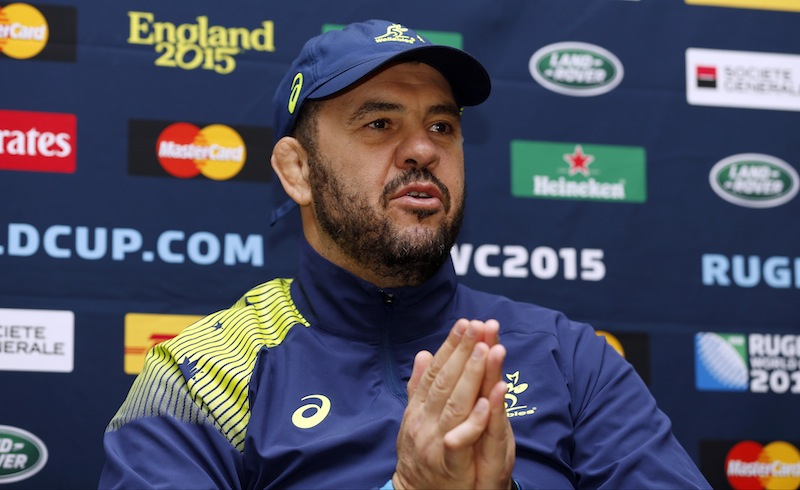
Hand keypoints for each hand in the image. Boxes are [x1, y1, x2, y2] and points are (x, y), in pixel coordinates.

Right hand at [392, 319, 514, 488]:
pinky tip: (487, 401)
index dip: (451, 346)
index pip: (435, 370)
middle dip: (464, 352)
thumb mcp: (416, 417)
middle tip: (478, 327)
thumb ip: (420, 387)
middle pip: (446, 381)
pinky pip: (462, 441)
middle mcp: (423, 421)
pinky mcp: (451, 465)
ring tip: (488, 350)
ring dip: (473, 375)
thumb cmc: (420, 452)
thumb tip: (423, 354)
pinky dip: (474, 420)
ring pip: (456, 404)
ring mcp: (435, 442)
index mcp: (418, 408)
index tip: (464, 323)